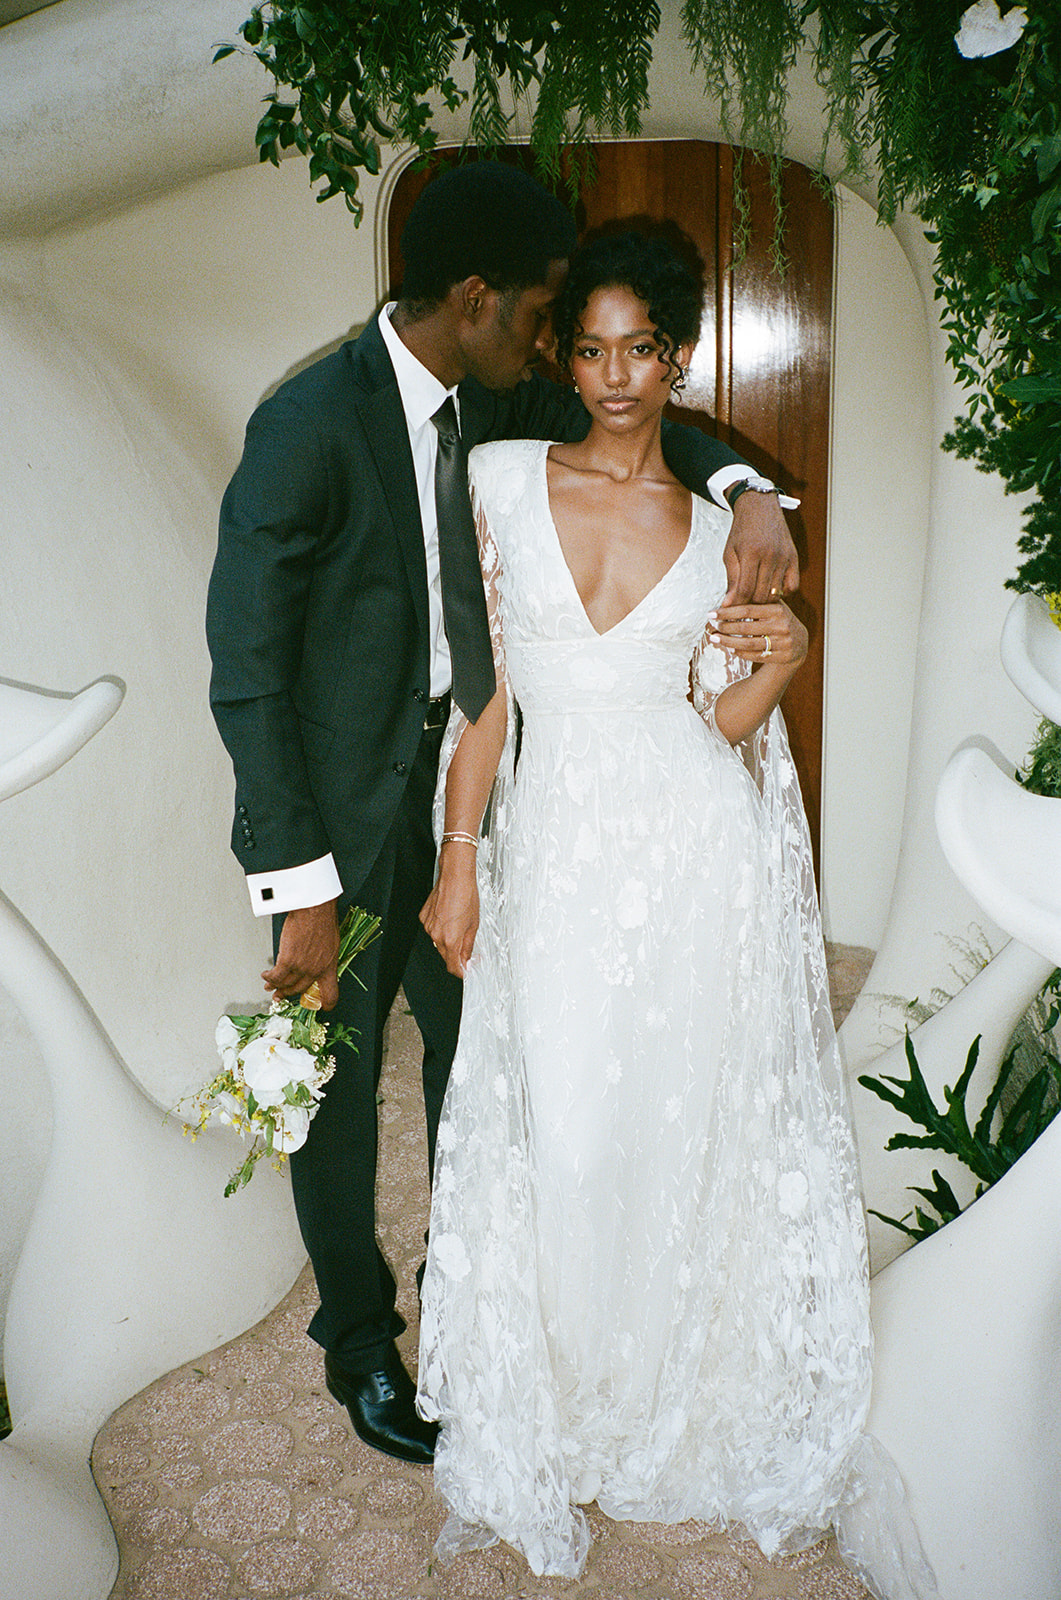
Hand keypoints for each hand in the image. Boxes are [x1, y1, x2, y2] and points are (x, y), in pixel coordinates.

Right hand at [262, 900, 339, 1007]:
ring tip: (269, 985)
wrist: (314, 909)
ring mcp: (302, 967)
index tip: (320, 1007)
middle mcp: (316, 970)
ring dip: (275, 986)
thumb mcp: (331, 944)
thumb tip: (317, 964)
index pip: (331, 994)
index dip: (325, 1004)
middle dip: (288, 993)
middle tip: (280, 994)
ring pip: (285, 984)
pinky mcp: (288, 960)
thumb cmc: (322, 920)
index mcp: (329, 967)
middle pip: (300, 990)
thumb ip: (324, 958)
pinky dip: (269, 977)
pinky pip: (276, 975)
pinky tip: (266, 975)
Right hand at [420, 848, 478, 976]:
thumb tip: (467, 960)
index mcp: (451, 940)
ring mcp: (428, 926)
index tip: (466, 971)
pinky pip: (432, 929)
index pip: (452, 966)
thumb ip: (469, 946)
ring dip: (448, 939)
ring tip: (458, 924)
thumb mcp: (474, 925)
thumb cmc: (467, 896)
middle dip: (456, 954)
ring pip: (438, 942)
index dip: (460, 971)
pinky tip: (448, 916)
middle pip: (445, 955)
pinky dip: (440, 927)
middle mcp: (436, 935)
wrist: (455, 877)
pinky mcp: (423, 917)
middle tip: (467, 948)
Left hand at [709, 599, 807, 668]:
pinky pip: (756, 656)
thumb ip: (756, 602)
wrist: (800, 644)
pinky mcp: (783, 657)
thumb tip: (726, 599)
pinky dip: (741, 653)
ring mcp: (784, 643)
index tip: (712, 613)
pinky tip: (730, 649)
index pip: (748, 610)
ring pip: (750, 644)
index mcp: (778, 610)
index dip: (728, 612)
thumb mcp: (773, 608)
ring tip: (715, 638)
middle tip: (711, 626)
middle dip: (726, 627)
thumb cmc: (779, 622)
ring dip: (729, 642)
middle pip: (747, 628)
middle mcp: (783, 626)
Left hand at [722, 491, 798, 604]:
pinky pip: (793, 586)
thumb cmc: (742, 530)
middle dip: (750, 604)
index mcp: (751, 554)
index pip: (745, 590)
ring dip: (765, 600)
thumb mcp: (730, 553)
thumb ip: (731, 580)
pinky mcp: (794, 558)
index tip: (731, 610)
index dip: (737, 605)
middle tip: (742, 604)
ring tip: (755, 597)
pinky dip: (783, 593)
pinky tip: (772, 589)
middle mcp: (770, 556)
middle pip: (761, 595)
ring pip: (776, 593)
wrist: (760, 508)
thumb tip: (727, 604)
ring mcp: (784, 557)